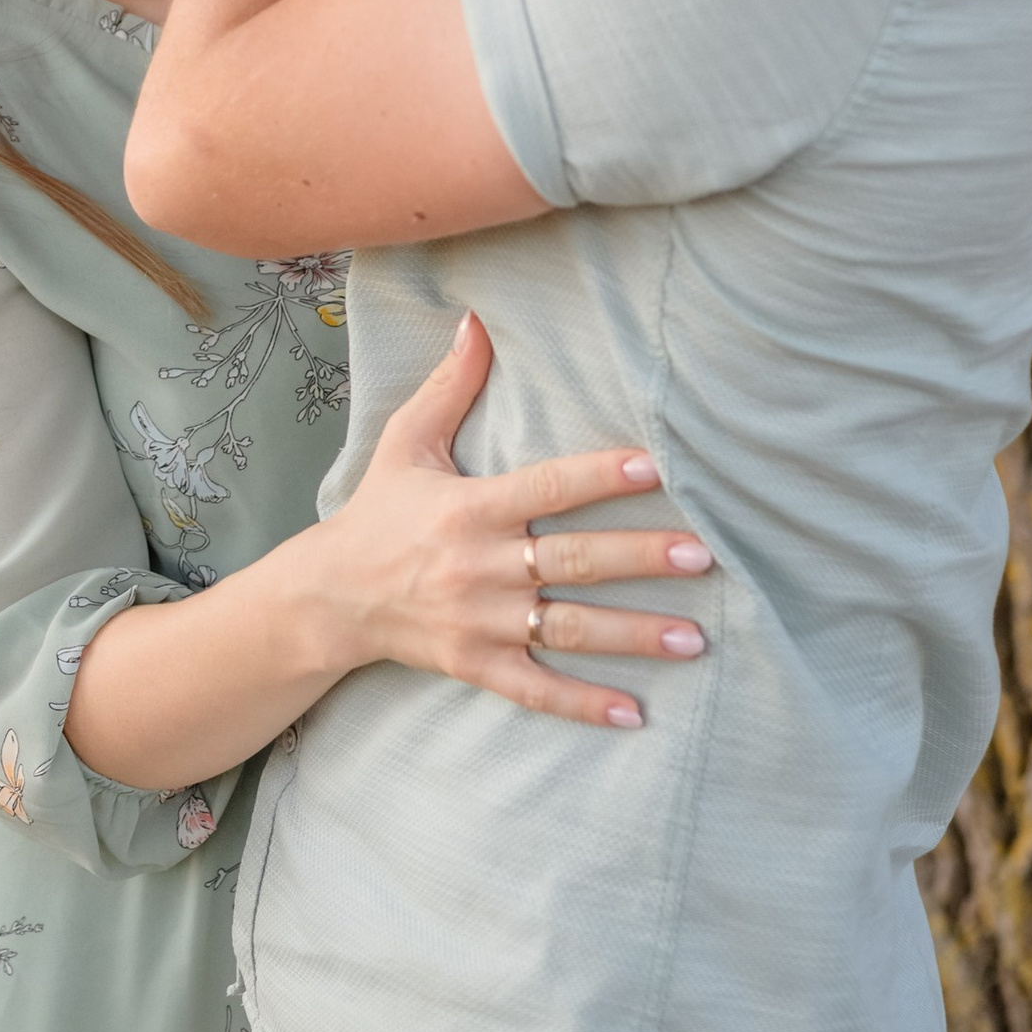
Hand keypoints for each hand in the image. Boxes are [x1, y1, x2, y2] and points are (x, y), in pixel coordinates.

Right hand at [292, 313, 713, 730]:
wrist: (328, 598)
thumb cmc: (378, 512)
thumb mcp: (406, 442)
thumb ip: (449, 384)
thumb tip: (477, 318)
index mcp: (469, 508)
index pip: (545, 488)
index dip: (599, 476)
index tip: (655, 466)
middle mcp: (479, 567)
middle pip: (572, 561)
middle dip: (640, 558)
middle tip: (703, 555)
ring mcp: (481, 623)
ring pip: (568, 629)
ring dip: (635, 636)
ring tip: (697, 637)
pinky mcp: (476, 665)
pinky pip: (536, 688)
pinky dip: (583, 704)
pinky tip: (635, 712)